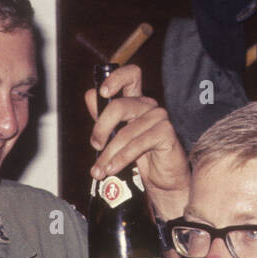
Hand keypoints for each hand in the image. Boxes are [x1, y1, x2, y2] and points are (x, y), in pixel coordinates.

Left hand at [87, 64, 188, 218]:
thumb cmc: (142, 157)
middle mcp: (148, 107)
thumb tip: (90, 96)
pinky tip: (113, 168)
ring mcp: (159, 118)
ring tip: (100, 169)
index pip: (130, 76)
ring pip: (126, 131)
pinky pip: (138, 144)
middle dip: (101, 127)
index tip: (103, 92)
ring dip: (109, 153)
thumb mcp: (116, 136)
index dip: (115, 79)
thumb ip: (103, 117)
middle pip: (119, 105)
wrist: (163, 181)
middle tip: (95, 145)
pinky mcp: (166, 133)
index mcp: (136, 102)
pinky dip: (122, 158)